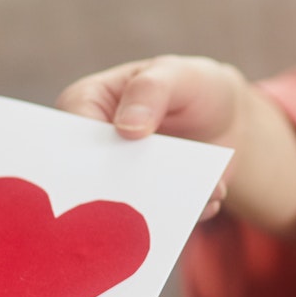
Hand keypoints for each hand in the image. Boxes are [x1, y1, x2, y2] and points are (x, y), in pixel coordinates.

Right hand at [59, 56, 246, 218]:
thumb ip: (151, 91)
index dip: (86, 155)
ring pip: (121, 207)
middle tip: (154, 192)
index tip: (117, 165)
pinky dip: (181, 216)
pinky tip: (208, 201)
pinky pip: (152, 221)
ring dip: (156, 208)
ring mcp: (118, 180)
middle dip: (119, 190)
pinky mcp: (145, 204)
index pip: (70, 135)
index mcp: (85, 105)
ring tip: (196, 197)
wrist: (225, 117)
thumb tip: (127, 127)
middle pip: (89, 178)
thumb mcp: (175, 75)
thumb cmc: (189, 84)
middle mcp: (92, 148)